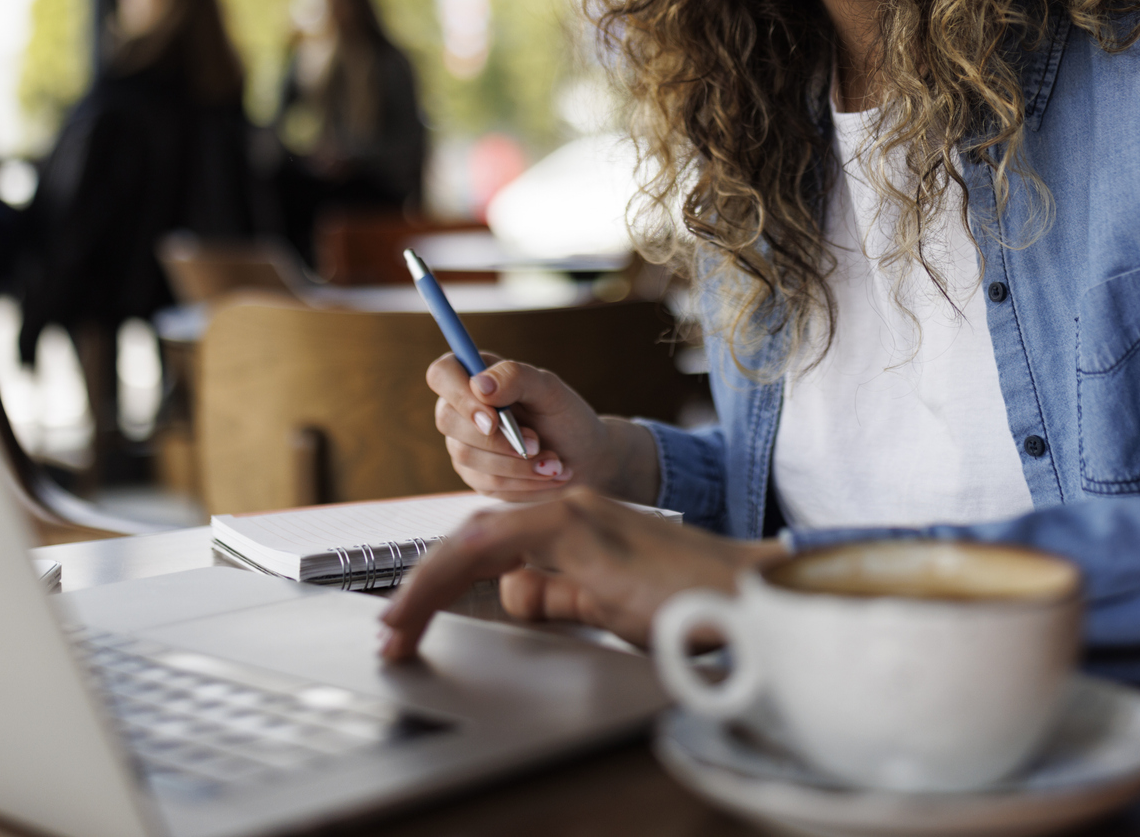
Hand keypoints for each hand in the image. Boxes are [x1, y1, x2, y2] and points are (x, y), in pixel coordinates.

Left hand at [378, 488, 781, 657]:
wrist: (746, 602)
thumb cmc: (691, 607)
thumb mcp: (608, 605)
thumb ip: (563, 594)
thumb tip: (517, 597)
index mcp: (579, 523)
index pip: (492, 543)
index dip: (443, 580)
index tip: (411, 621)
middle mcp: (571, 506)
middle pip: (474, 537)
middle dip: (424, 585)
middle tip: (393, 633)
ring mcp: (573, 514)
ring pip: (473, 540)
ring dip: (426, 587)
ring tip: (398, 632)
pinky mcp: (578, 532)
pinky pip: (490, 548)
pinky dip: (447, 576)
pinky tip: (423, 606)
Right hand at [426, 351, 659, 503]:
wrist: (583, 458)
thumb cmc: (566, 416)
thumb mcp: (551, 390)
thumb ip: (517, 377)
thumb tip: (479, 385)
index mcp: (476, 376)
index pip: (441, 374)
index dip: (459, 395)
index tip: (493, 418)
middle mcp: (461, 409)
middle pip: (447, 420)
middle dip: (497, 438)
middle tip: (537, 443)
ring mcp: (463, 444)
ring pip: (466, 456)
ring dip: (516, 464)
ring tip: (554, 462)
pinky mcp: (475, 476)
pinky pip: (485, 483)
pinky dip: (522, 481)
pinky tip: (547, 474)